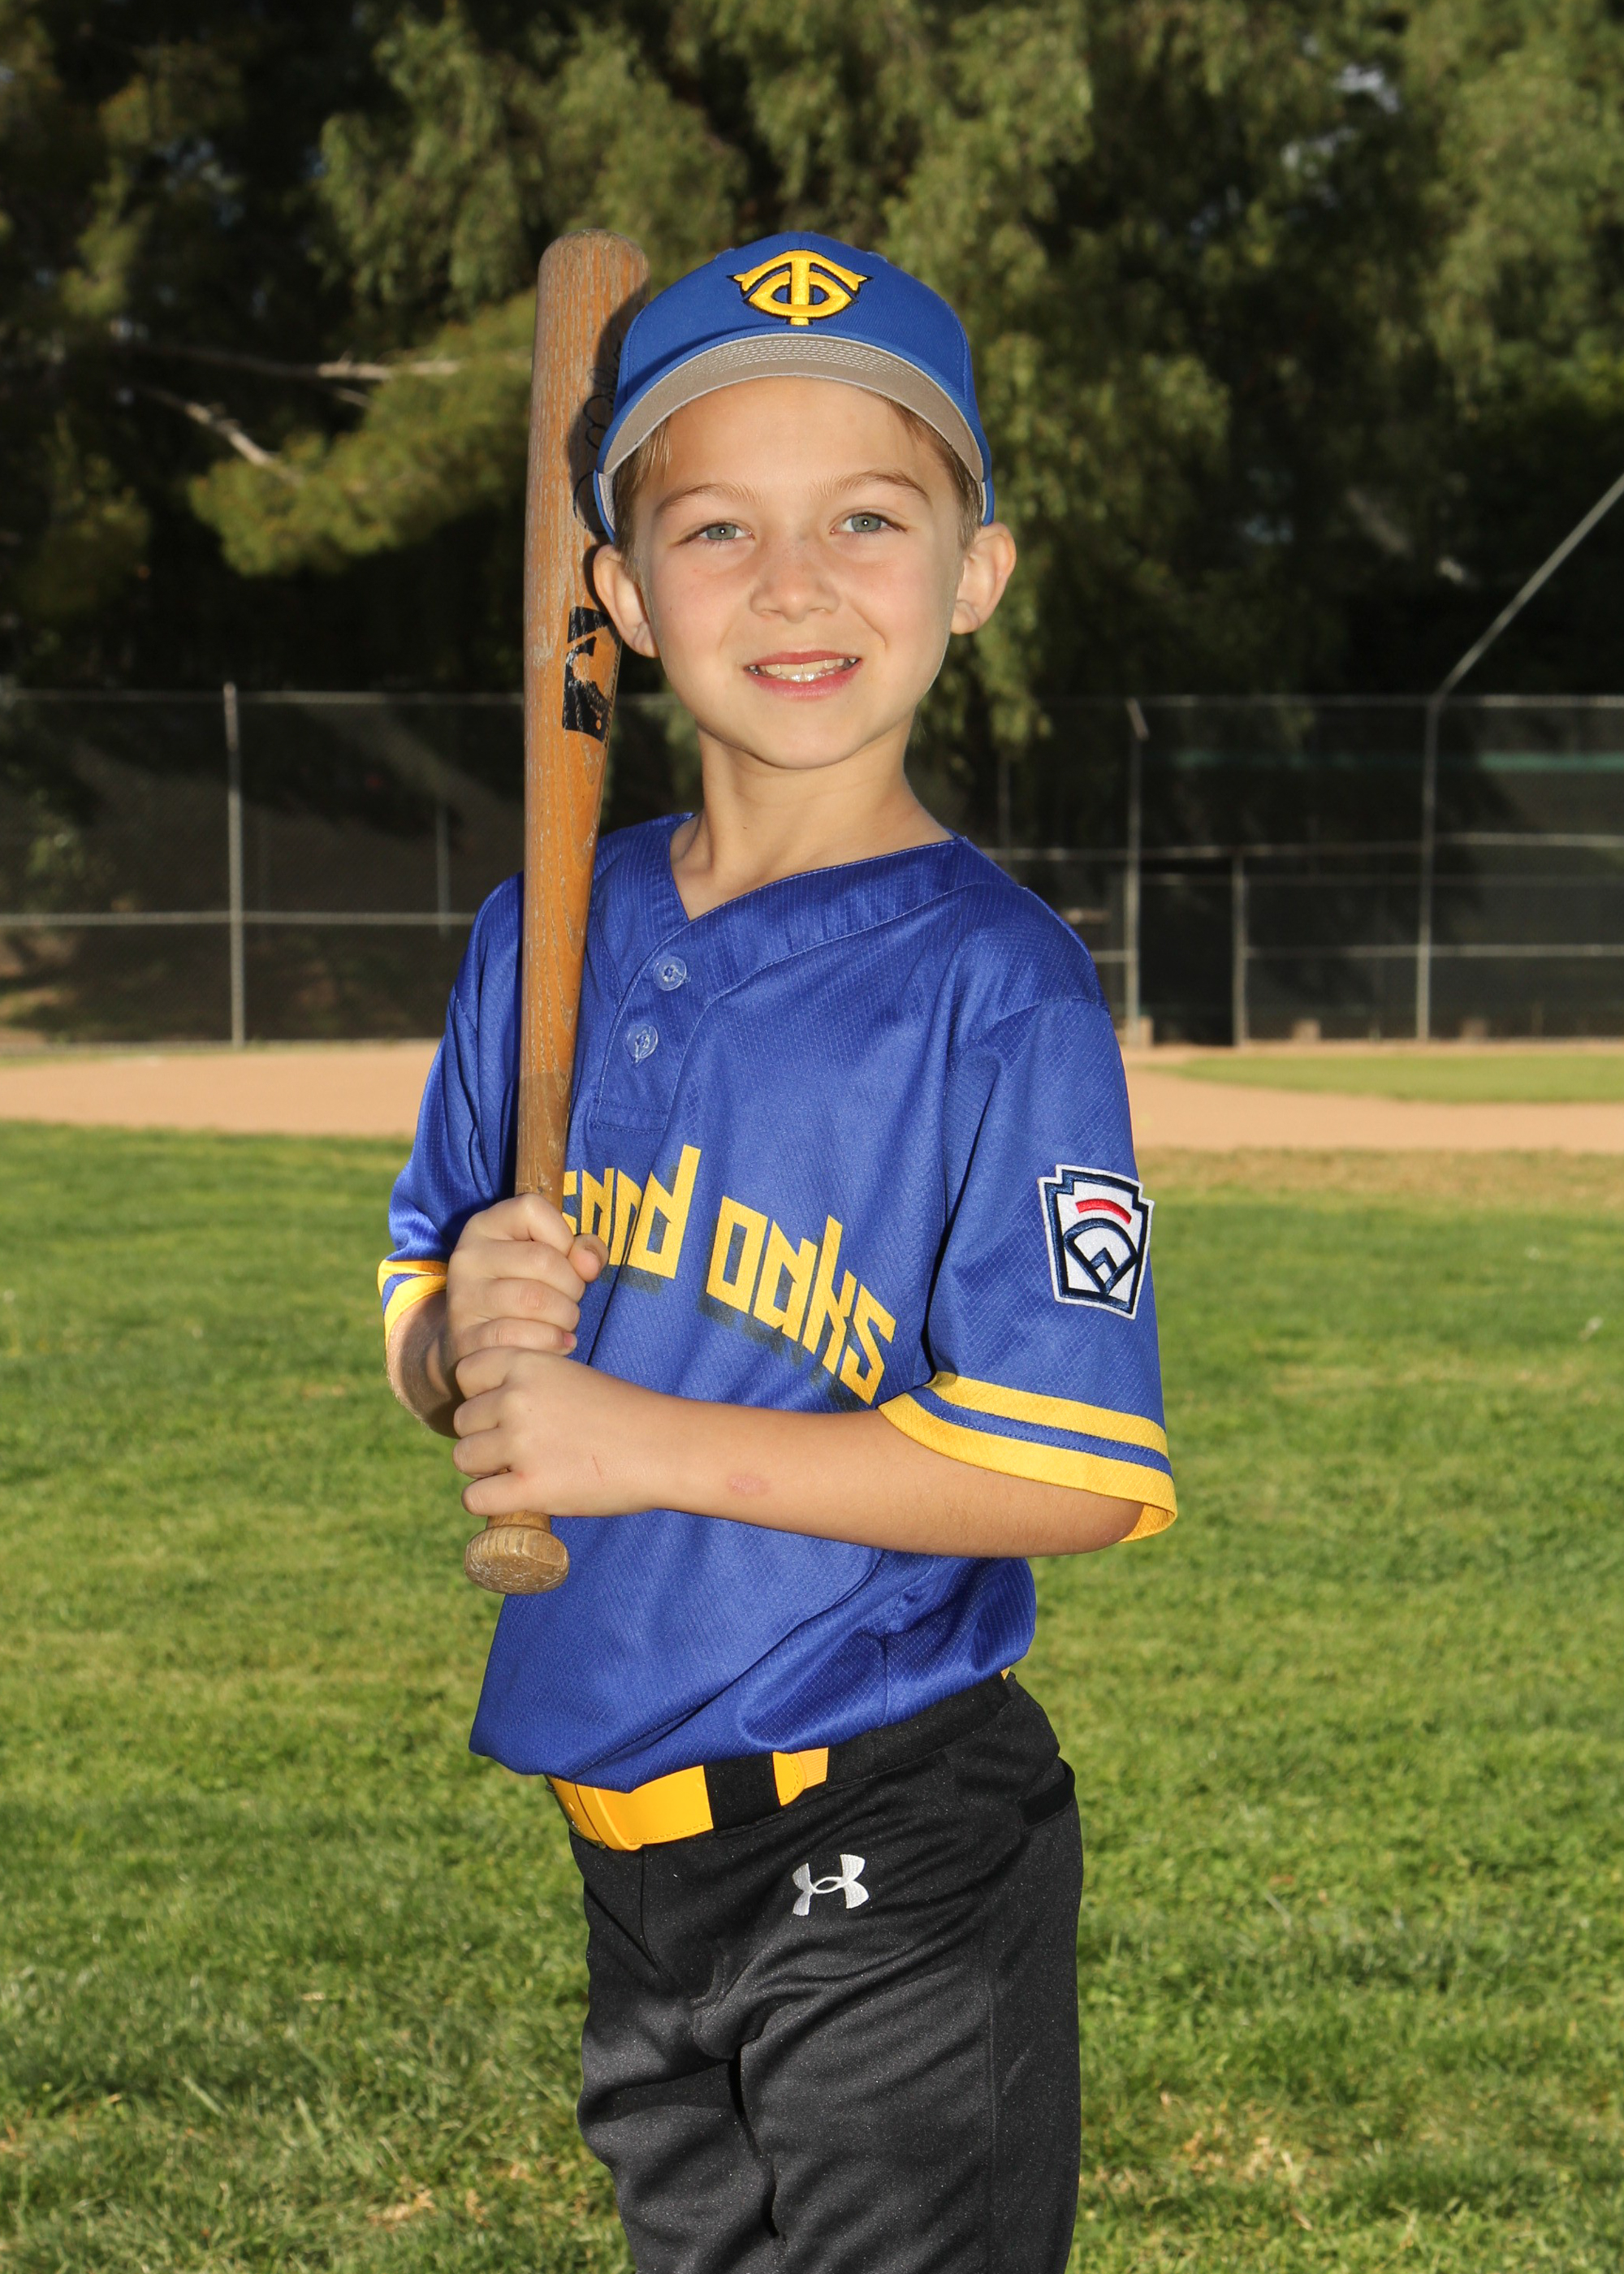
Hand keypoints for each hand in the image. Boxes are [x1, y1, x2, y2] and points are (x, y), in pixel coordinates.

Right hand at [442, 1194, 605, 1374]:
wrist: (475, 1346)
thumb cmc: (524, 1292)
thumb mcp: (553, 1259)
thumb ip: (582, 1250)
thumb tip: (589, 1264)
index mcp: (485, 1226)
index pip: (531, 1209)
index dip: (562, 1236)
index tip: (563, 1259)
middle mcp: (468, 1257)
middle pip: (542, 1260)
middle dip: (573, 1286)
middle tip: (570, 1301)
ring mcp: (464, 1298)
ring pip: (535, 1301)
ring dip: (566, 1318)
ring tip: (564, 1324)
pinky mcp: (466, 1338)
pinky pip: (523, 1337)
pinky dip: (552, 1343)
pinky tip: (557, 1344)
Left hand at [451, 1346, 663, 1519]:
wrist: (666, 1447)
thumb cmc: (626, 1413)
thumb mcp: (572, 1377)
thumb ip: (532, 1386)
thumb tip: (494, 1414)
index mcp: (527, 1363)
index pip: (466, 1373)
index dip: (480, 1395)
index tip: (503, 1411)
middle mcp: (516, 1398)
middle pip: (462, 1421)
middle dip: (484, 1436)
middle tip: (520, 1450)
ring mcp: (520, 1443)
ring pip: (463, 1459)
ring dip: (485, 1470)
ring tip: (520, 1473)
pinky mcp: (529, 1487)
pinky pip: (475, 1499)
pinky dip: (490, 1503)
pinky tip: (514, 1500)